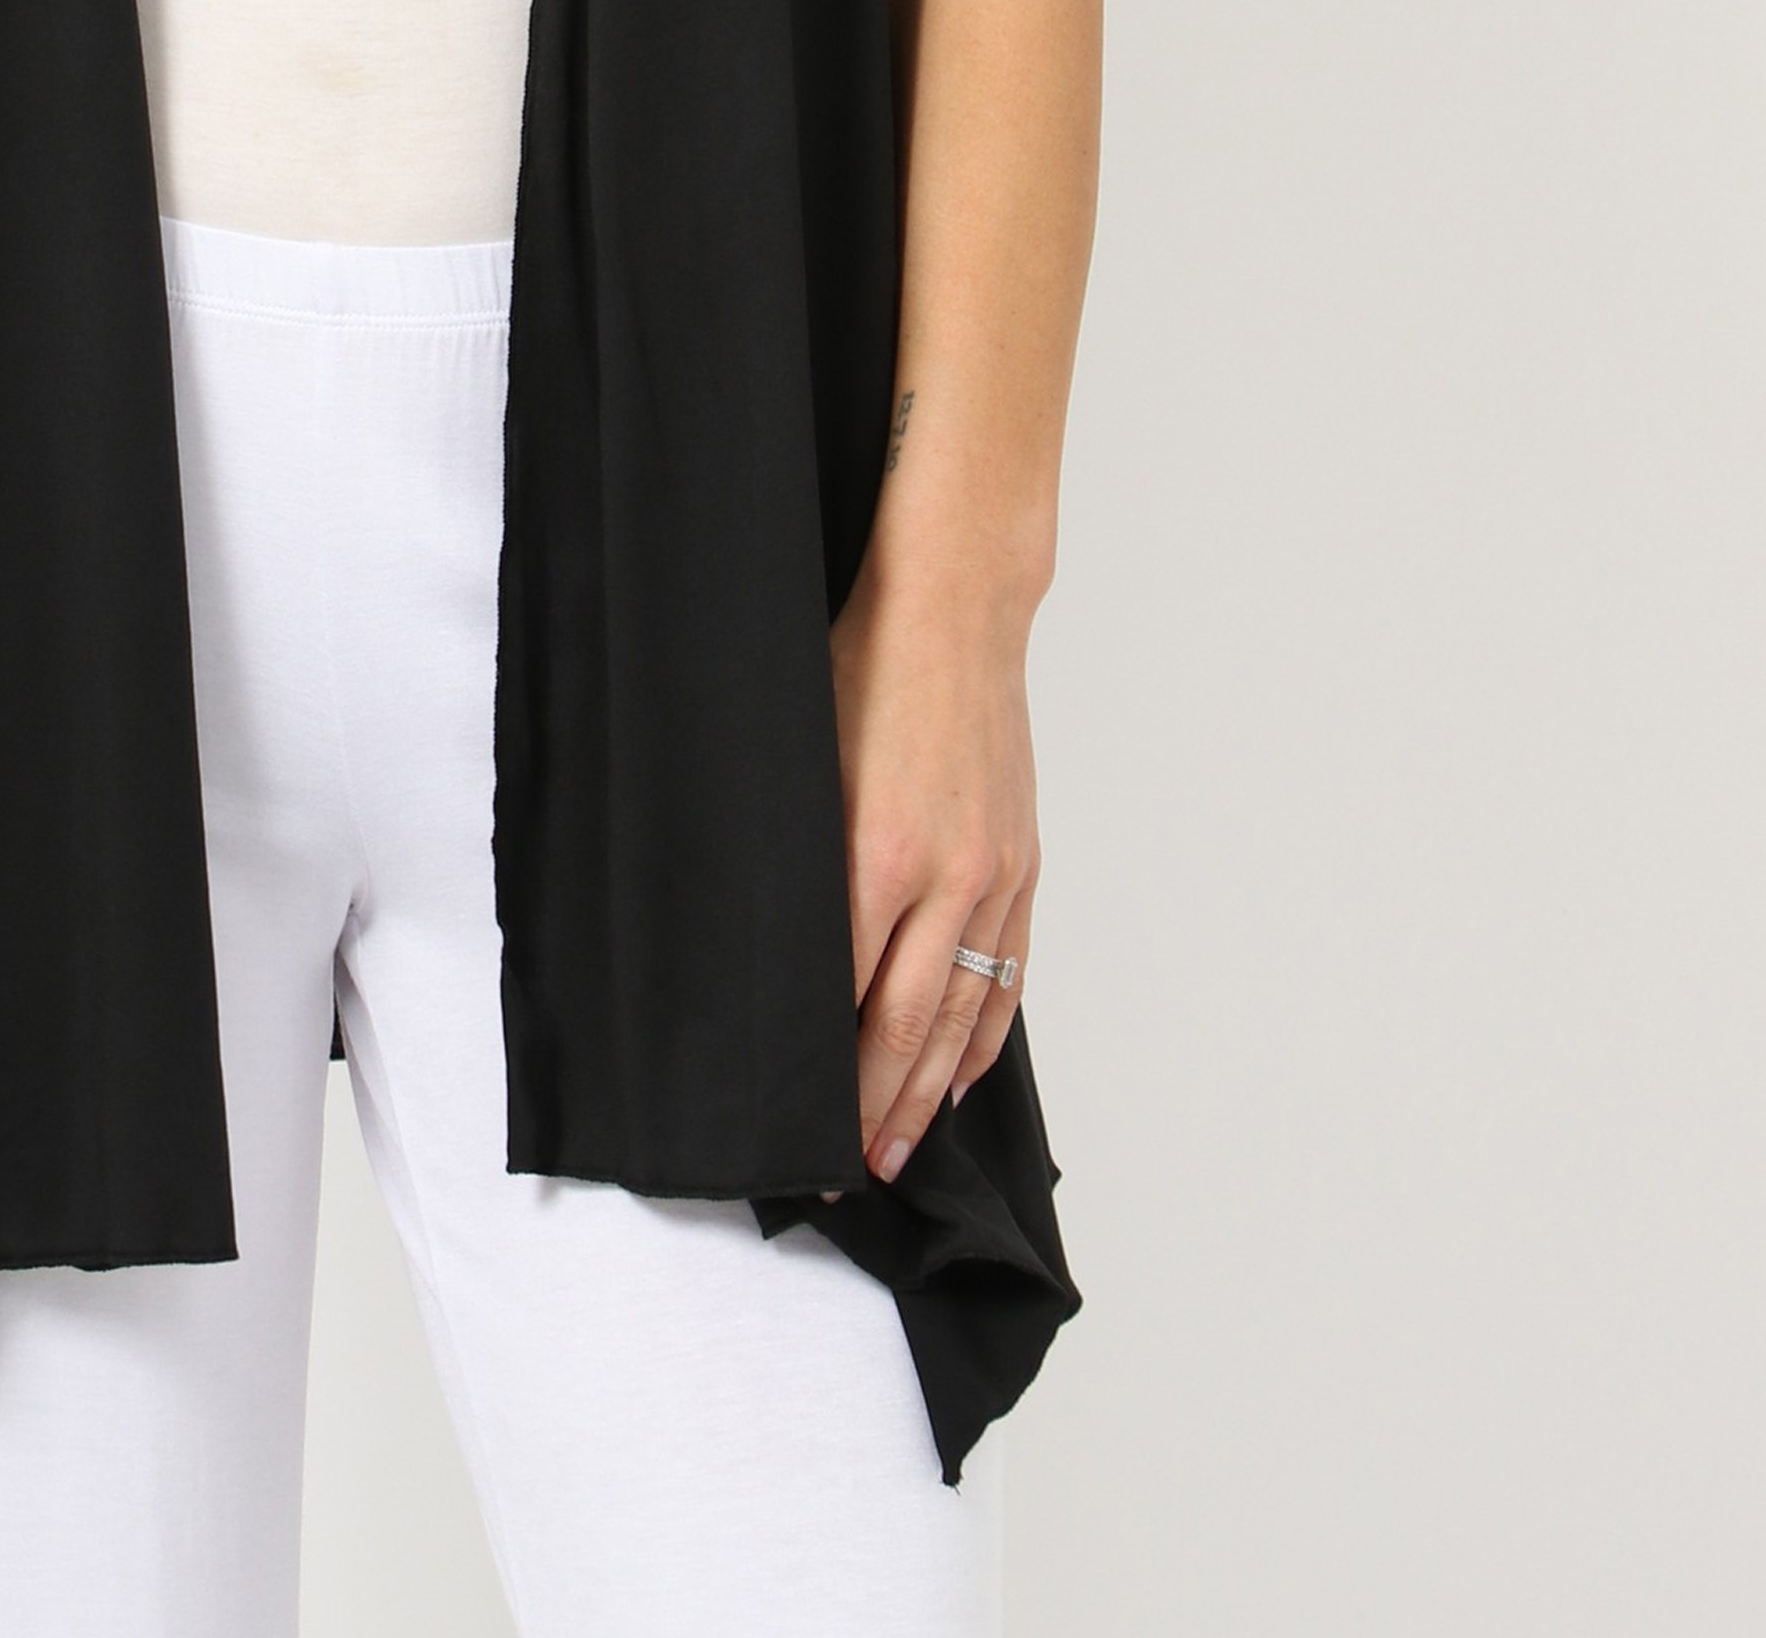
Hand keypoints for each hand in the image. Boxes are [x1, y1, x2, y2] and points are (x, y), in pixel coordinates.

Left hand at [828, 563, 1037, 1180]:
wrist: (954, 610)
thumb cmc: (861, 666)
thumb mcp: (802, 763)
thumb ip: (794, 861)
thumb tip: (762, 946)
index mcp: (878, 852)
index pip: (846, 997)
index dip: (823, 1074)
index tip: (794, 1125)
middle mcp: (947, 877)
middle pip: (907, 1028)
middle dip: (871, 1109)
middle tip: (840, 1172)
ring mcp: (993, 876)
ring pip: (963, 1016)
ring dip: (927, 1094)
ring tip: (896, 1151)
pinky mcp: (1020, 866)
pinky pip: (1006, 976)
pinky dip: (983, 1037)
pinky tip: (957, 1078)